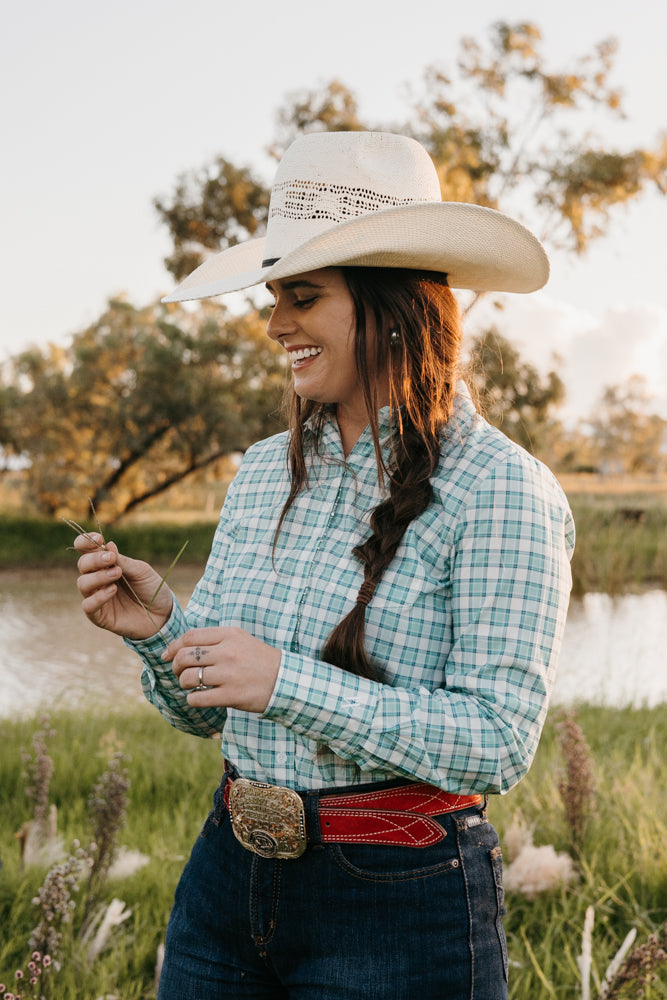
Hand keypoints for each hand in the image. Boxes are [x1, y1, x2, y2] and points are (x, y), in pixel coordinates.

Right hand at [75, 532, 173, 639]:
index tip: (98, 539)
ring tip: (117, 574)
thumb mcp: (141, 571)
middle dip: (94, 559)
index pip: (86, 550)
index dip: (85, 542)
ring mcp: (97, 597)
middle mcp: (98, 580)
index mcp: (106, 565)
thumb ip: (123, 561)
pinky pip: (88, 605)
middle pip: (82, 564)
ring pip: (82, 583)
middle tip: (111, 559)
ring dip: (98, 576)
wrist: (163, 615)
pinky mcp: (99, 616)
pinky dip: (98, 596)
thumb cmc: (152, 590)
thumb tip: (108, 544)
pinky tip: (113, 590)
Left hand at [163, 627, 280, 713]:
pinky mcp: (231, 695)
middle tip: (179, 673)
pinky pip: (198, 698)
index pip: (190, 637)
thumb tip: (181, 647)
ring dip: (183, 683)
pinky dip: (192, 699)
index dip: (173, 647)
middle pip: (185, 656)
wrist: (285, 681)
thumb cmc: (259, 660)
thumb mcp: (240, 640)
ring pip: (188, 678)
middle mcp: (228, 652)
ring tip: (190, 686)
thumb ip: (214, 640)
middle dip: (176, 666)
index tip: (167, 656)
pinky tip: (198, 698)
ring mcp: (229, 674)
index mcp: (229, 635)